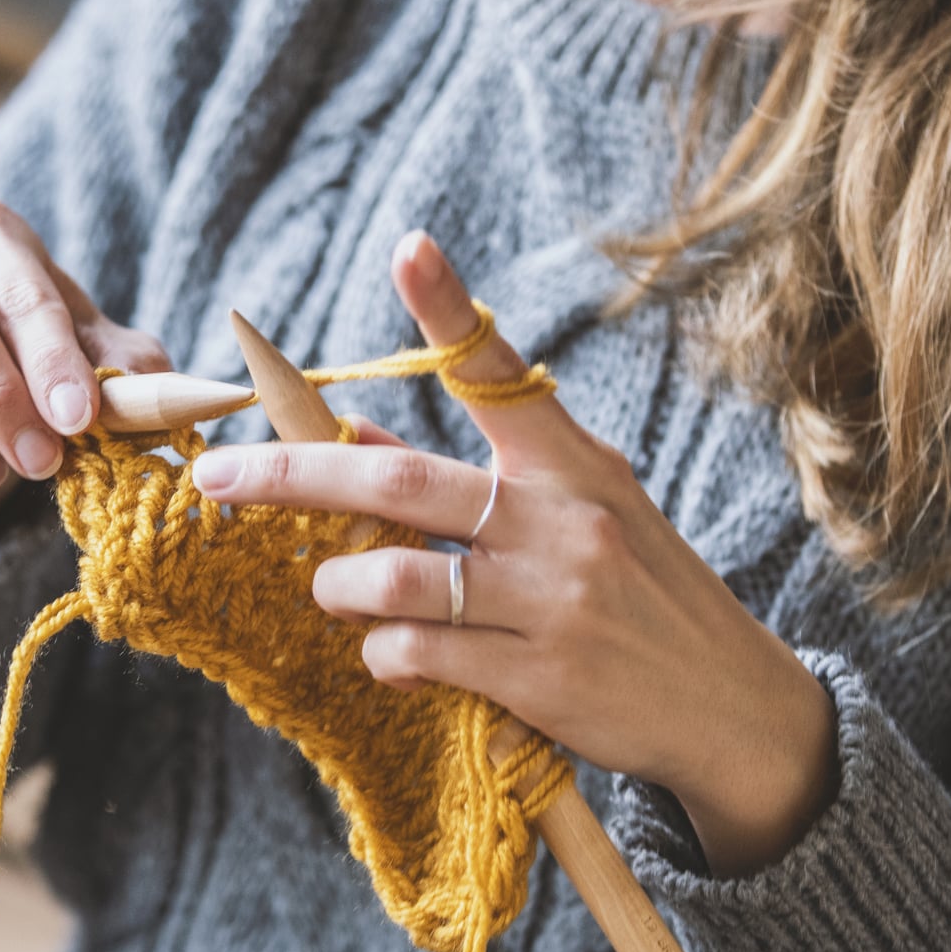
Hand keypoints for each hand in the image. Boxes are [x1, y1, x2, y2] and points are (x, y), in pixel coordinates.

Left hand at [189, 232, 835, 874]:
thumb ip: (478, 478)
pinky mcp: (539, 679)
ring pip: (395, 579)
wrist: (732, 705)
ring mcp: (551, 601)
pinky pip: (418, 653)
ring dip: (339, 587)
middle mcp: (562, 521)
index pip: (501, 372)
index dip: (451, 309)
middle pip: (400, 483)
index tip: (407, 247)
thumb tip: (361, 442)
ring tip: (332, 590)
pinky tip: (395, 655)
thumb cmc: (639, 594)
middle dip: (292, 476)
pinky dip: (384, 653)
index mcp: (572, 464)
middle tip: (218, 477)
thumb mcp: (580, 514)